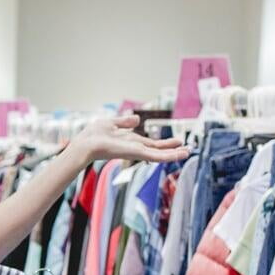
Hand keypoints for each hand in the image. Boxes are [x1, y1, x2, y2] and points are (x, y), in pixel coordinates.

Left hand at [69, 114, 188, 166]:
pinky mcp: (137, 154)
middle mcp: (135, 147)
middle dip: (172, 149)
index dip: (164, 143)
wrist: (86, 144)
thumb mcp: (112, 123)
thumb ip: (125, 122)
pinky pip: (157, 155)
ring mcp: (137, 152)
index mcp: (131, 141)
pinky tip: (180, 155)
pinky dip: (169, 156)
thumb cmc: (93, 135)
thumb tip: (138, 119)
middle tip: (187, 149)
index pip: (151, 143)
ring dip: (174, 154)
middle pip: (158, 149)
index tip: (177, 142)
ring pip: (160, 154)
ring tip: (188, 153)